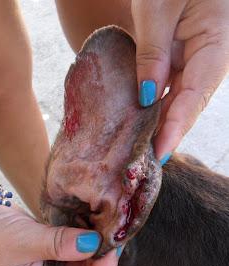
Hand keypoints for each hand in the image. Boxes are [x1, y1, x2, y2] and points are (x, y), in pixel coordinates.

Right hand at [0, 204, 117, 265]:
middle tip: (112, 232)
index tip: (111, 250)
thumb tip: (94, 243)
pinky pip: (66, 243)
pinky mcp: (42, 247)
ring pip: (77, 259)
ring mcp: (43, 265)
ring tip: (102, 223)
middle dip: (98, 257)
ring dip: (89, 243)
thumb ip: (59, 245)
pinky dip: (77, 233)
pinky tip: (87, 220)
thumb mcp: (21, 243)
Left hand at [131, 0, 228, 159]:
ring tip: (139, 148)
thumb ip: (152, 53)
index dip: (175, 128)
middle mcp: (209, 57)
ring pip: (178, 100)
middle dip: (166, 133)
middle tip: (143, 160)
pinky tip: (140, 121)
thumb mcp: (157, 8)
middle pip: (187, 104)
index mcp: (215, 45)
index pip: (194, 96)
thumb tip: (147, 96)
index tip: (159, 153)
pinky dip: (155, 105)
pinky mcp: (181, 57)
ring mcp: (195, 58)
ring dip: (159, 123)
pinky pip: (170, 88)